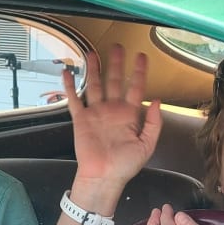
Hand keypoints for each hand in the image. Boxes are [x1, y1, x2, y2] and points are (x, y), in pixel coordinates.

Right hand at [63, 44, 161, 189]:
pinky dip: (70, 86)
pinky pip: (74, 100)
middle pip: (114, 81)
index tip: (141, 56)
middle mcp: (112, 110)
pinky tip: (67, 73)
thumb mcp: (147, 145)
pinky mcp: (81, 120)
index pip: (136, 87)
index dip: (139, 72)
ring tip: (93, 53)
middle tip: (117, 47)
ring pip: (94, 85)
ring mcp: (96, 113)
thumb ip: (154, 123)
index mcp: (129, 115)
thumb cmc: (125, 166)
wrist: (104, 177)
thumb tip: (157, 101)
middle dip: (116, 64)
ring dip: (94, 69)